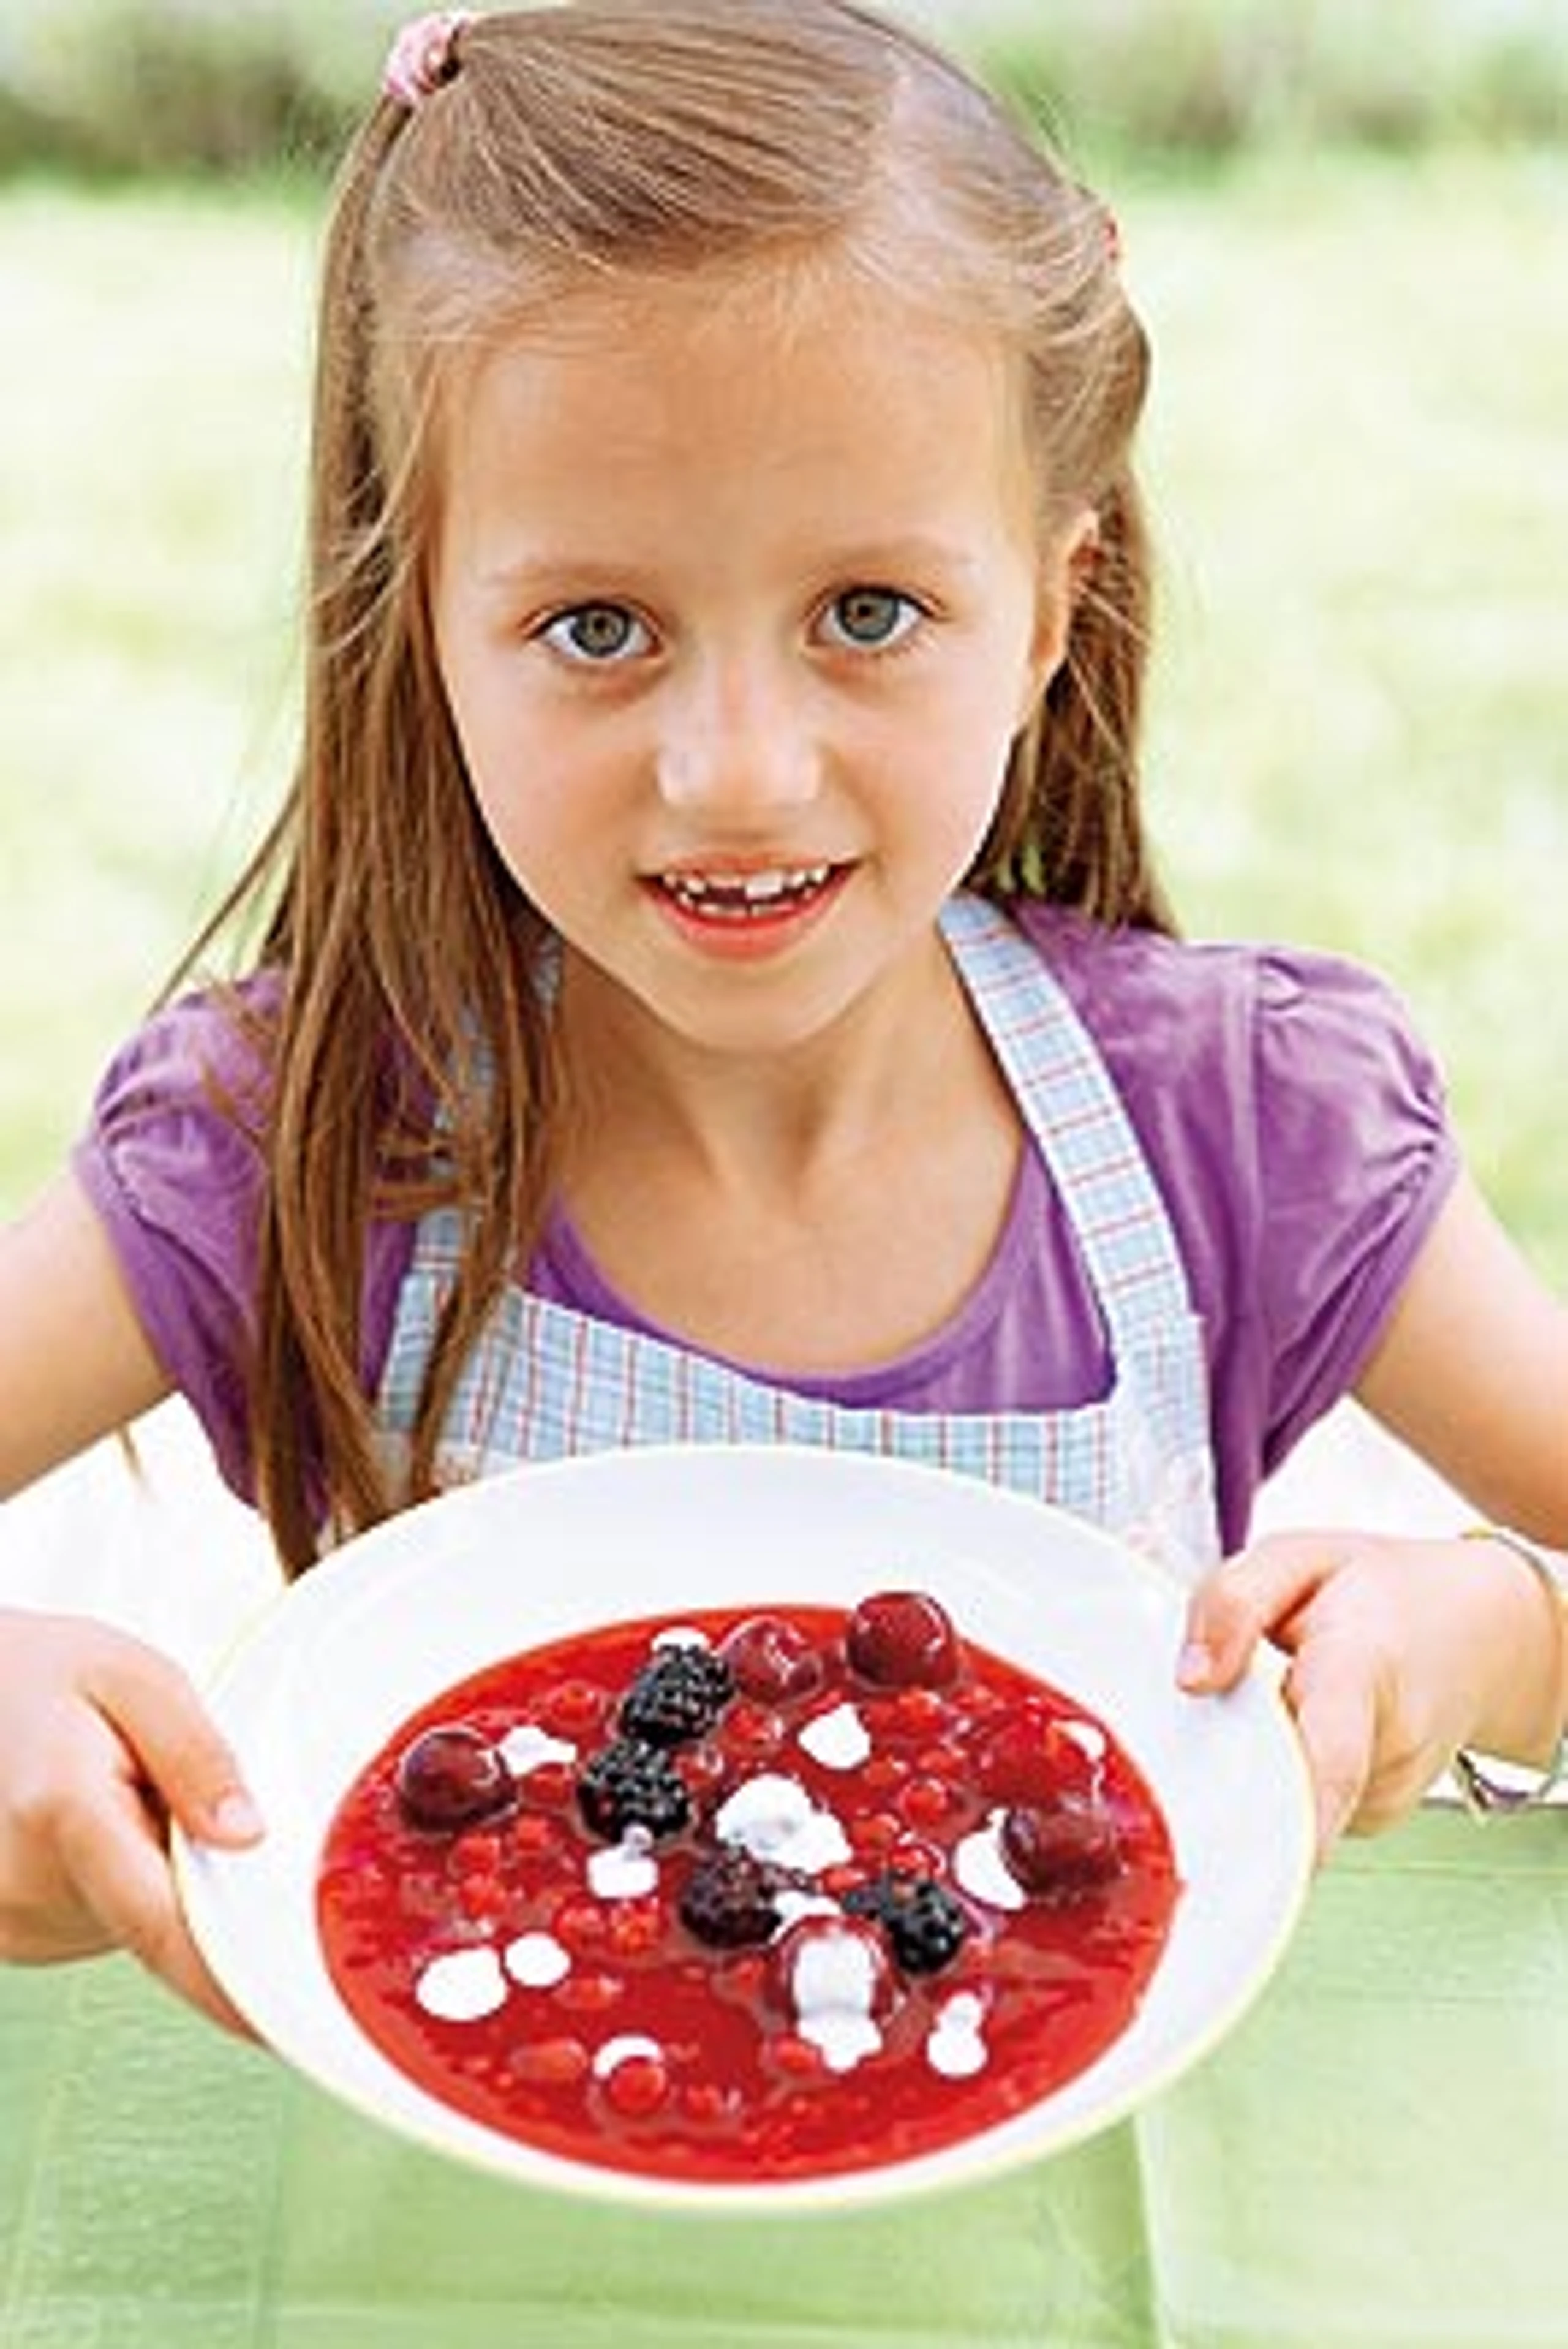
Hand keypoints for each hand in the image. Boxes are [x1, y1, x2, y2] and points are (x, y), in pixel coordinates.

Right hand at [0, 1608, 263, 2033]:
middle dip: (211, 1884)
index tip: (288, 2024)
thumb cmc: (47, 1676)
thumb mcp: (135, 1679)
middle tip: (191, 1802)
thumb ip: (196, 1755)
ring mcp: (14, 1923)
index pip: (165, 1926)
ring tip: (134, 1798)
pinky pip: (108, 1926)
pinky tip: (108, 1824)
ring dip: (168, 1880)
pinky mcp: (16, 1936)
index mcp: (62, 1813)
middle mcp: (28, 1887)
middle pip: (164, 1926)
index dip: (232, 1985)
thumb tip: (250, 1837)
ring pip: (138, 1928)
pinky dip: (132, 1886)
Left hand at [1176, 1529, 1566, 1858]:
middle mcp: (1389, 1745)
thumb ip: (1233, 1603)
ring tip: (1285, 1699)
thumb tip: (1189, 1680)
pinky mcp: (1374, 1818)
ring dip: (1255, 1760)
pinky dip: (1280, 1774)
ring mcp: (1388, 1793)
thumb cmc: (1383, 1595)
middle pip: (1284, 1788)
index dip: (1286, 1812)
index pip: (1331, 1755)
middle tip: (1225, 1711)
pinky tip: (1301, 1729)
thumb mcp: (1298, 1558)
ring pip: (1283, 1799)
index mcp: (1363, 1666)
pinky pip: (1300, 1807)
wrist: (1480, 1633)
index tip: (1237, 1846)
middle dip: (1227, 1771)